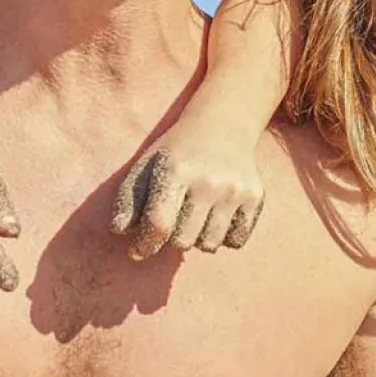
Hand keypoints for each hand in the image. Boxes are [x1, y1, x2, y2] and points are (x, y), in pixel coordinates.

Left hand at [110, 109, 264, 260]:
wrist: (223, 126)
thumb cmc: (177, 152)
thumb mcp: (146, 165)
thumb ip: (129, 199)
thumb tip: (120, 232)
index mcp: (177, 170)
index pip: (159, 223)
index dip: (144, 244)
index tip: (138, 250)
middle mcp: (209, 181)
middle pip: (183, 241)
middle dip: (171, 238)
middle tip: (173, 220)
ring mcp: (235, 190)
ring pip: (209, 245)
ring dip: (197, 239)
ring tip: (194, 218)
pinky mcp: (255, 197)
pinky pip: (235, 241)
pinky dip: (223, 238)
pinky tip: (216, 217)